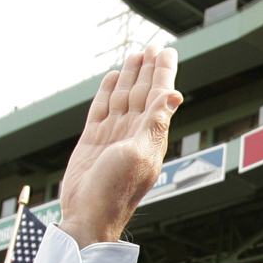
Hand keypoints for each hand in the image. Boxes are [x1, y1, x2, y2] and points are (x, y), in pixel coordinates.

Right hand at [59, 46, 182, 248]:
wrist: (88, 216)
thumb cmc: (116, 191)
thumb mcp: (139, 154)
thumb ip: (155, 123)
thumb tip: (175, 95)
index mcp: (150, 136)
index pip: (159, 95)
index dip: (163, 72)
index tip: (166, 51)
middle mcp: (133, 133)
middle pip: (143, 92)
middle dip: (148, 69)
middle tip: (153, 46)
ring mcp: (113, 136)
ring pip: (123, 97)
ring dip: (130, 76)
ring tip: (136, 55)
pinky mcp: (93, 140)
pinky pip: (102, 109)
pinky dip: (107, 92)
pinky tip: (113, 78)